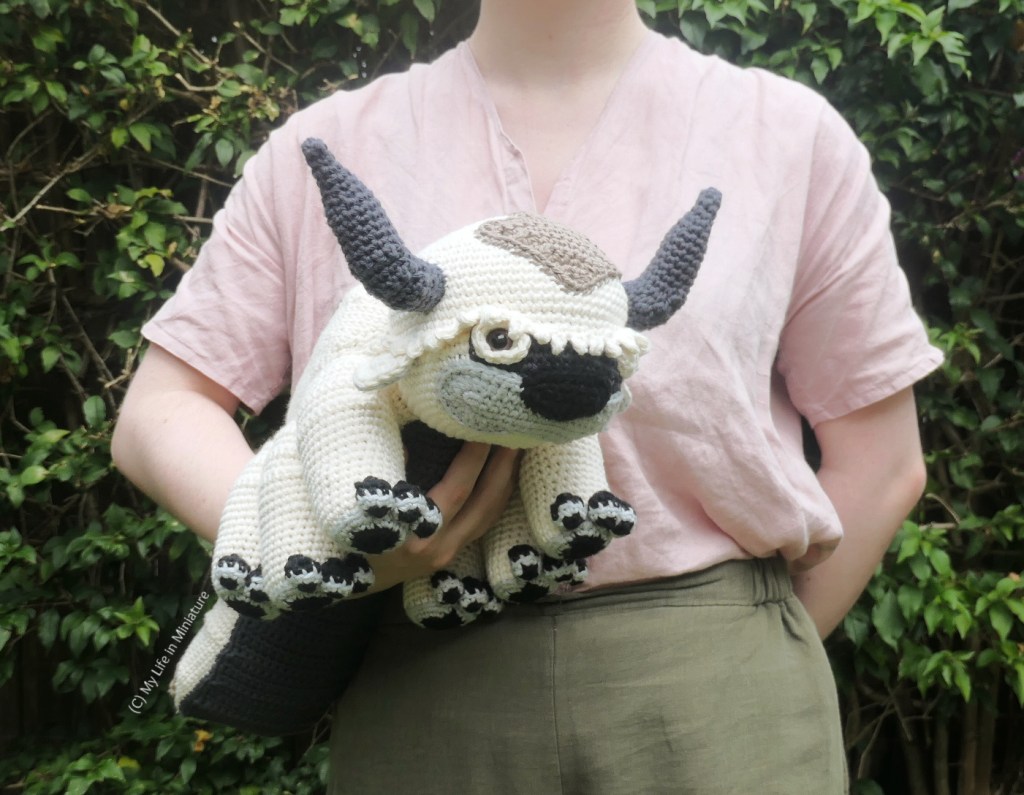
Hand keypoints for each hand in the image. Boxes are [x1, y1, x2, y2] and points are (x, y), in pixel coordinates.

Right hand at [364, 442, 519, 591]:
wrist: (339, 579)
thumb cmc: (349, 532)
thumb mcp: (365, 499)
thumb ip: (393, 466)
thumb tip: (424, 431)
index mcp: (413, 534)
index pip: (457, 489)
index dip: (475, 457)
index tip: (484, 427)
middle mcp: (436, 548)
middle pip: (483, 502)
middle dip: (502, 465)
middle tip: (515, 431)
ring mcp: (446, 555)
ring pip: (489, 514)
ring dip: (505, 479)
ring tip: (516, 447)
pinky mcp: (450, 555)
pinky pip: (483, 523)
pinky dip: (496, 496)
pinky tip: (504, 474)